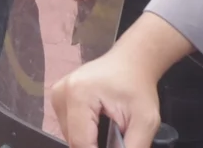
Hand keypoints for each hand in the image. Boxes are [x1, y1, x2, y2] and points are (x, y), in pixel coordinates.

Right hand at [52, 15, 191, 147]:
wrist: (131, 61)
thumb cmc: (139, 87)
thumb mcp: (145, 121)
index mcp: (79, 95)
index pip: (81, 143)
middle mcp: (61, 94)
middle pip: (74, 141)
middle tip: (117, 140)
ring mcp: (57, 95)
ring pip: (70, 137)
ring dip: (89, 143)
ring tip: (111, 133)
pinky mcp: (58, 98)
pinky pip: (70, 128)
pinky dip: (85, 134)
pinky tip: (100, 128)